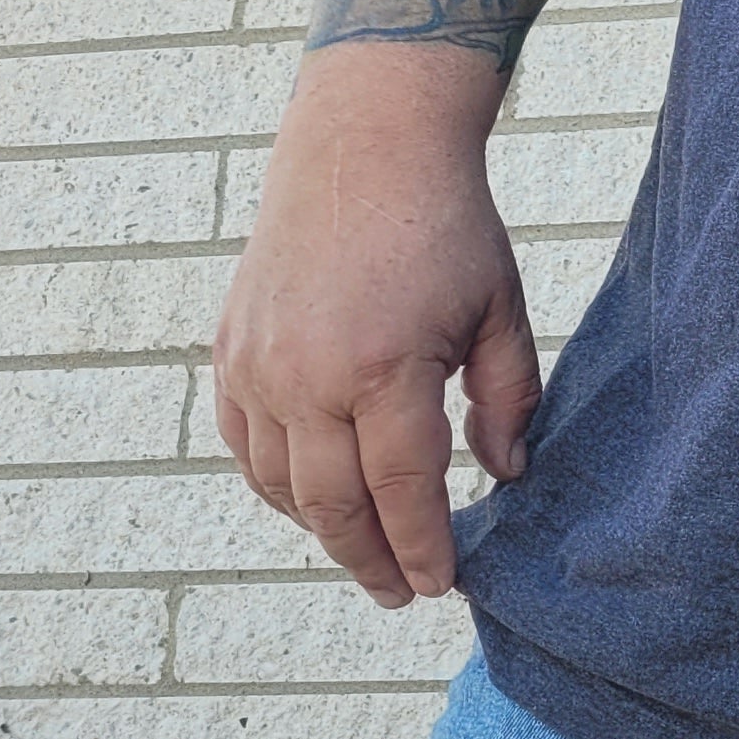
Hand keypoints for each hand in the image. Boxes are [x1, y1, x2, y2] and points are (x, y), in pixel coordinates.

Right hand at [210, 43, 538, 606]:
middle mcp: (307, 377)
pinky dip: (277, 485)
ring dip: (323, 530)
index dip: (424, 548)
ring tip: (366, 553)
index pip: (403, 492)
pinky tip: (314, 499)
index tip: (442, 586)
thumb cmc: (446, 226)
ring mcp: (258, 367)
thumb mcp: (500, 309)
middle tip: (403, 593)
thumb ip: (507, 399)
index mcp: (384, 368)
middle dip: (372, 560)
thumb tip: (505, 475)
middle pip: (334, 506)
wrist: (364, 145)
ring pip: (281, 486)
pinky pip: (245, 446)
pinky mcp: (231, 352)